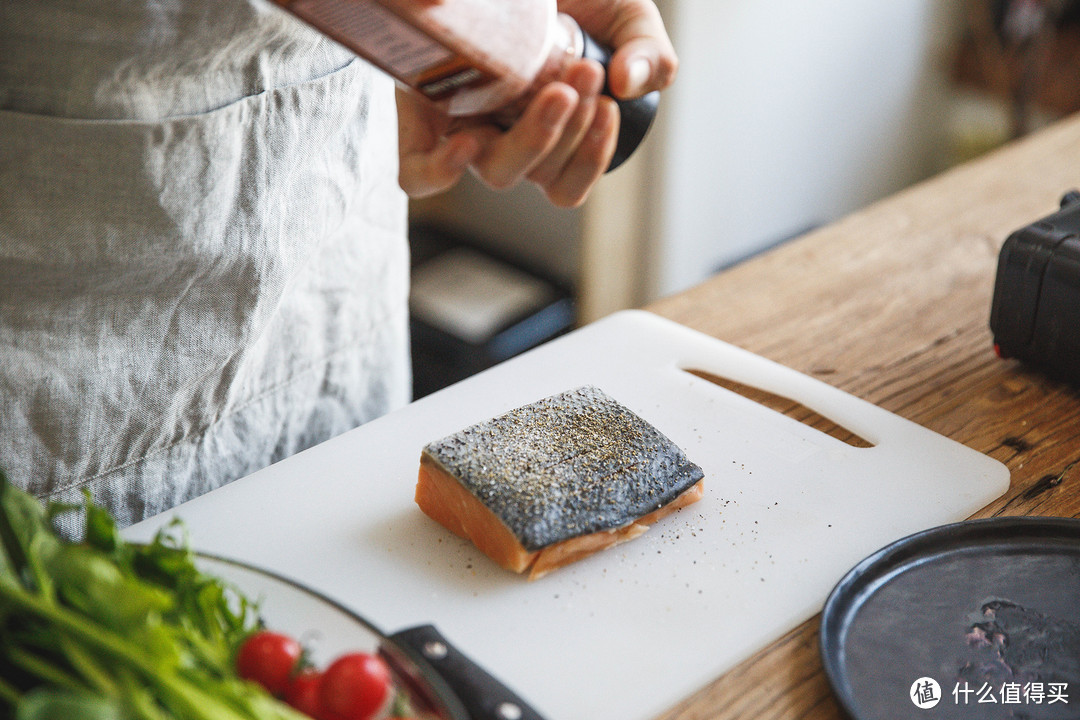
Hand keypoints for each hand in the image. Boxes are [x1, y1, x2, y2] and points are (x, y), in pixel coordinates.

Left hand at [396, 0, 676, 207]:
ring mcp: (465, 127)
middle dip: (570, 132)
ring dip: (533, 139)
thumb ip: (646, 52)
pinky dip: (440, 172)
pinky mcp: (421, 113)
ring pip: (495, 171)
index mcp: (548, 134)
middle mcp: (505, 139)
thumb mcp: (625, 15)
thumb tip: (629, 84)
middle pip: (536, 175)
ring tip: (558, 88)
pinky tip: (466, 142)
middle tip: (588, 73)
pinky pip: (418, 173)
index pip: (565, 185)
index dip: (590, 160)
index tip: (609, 107)